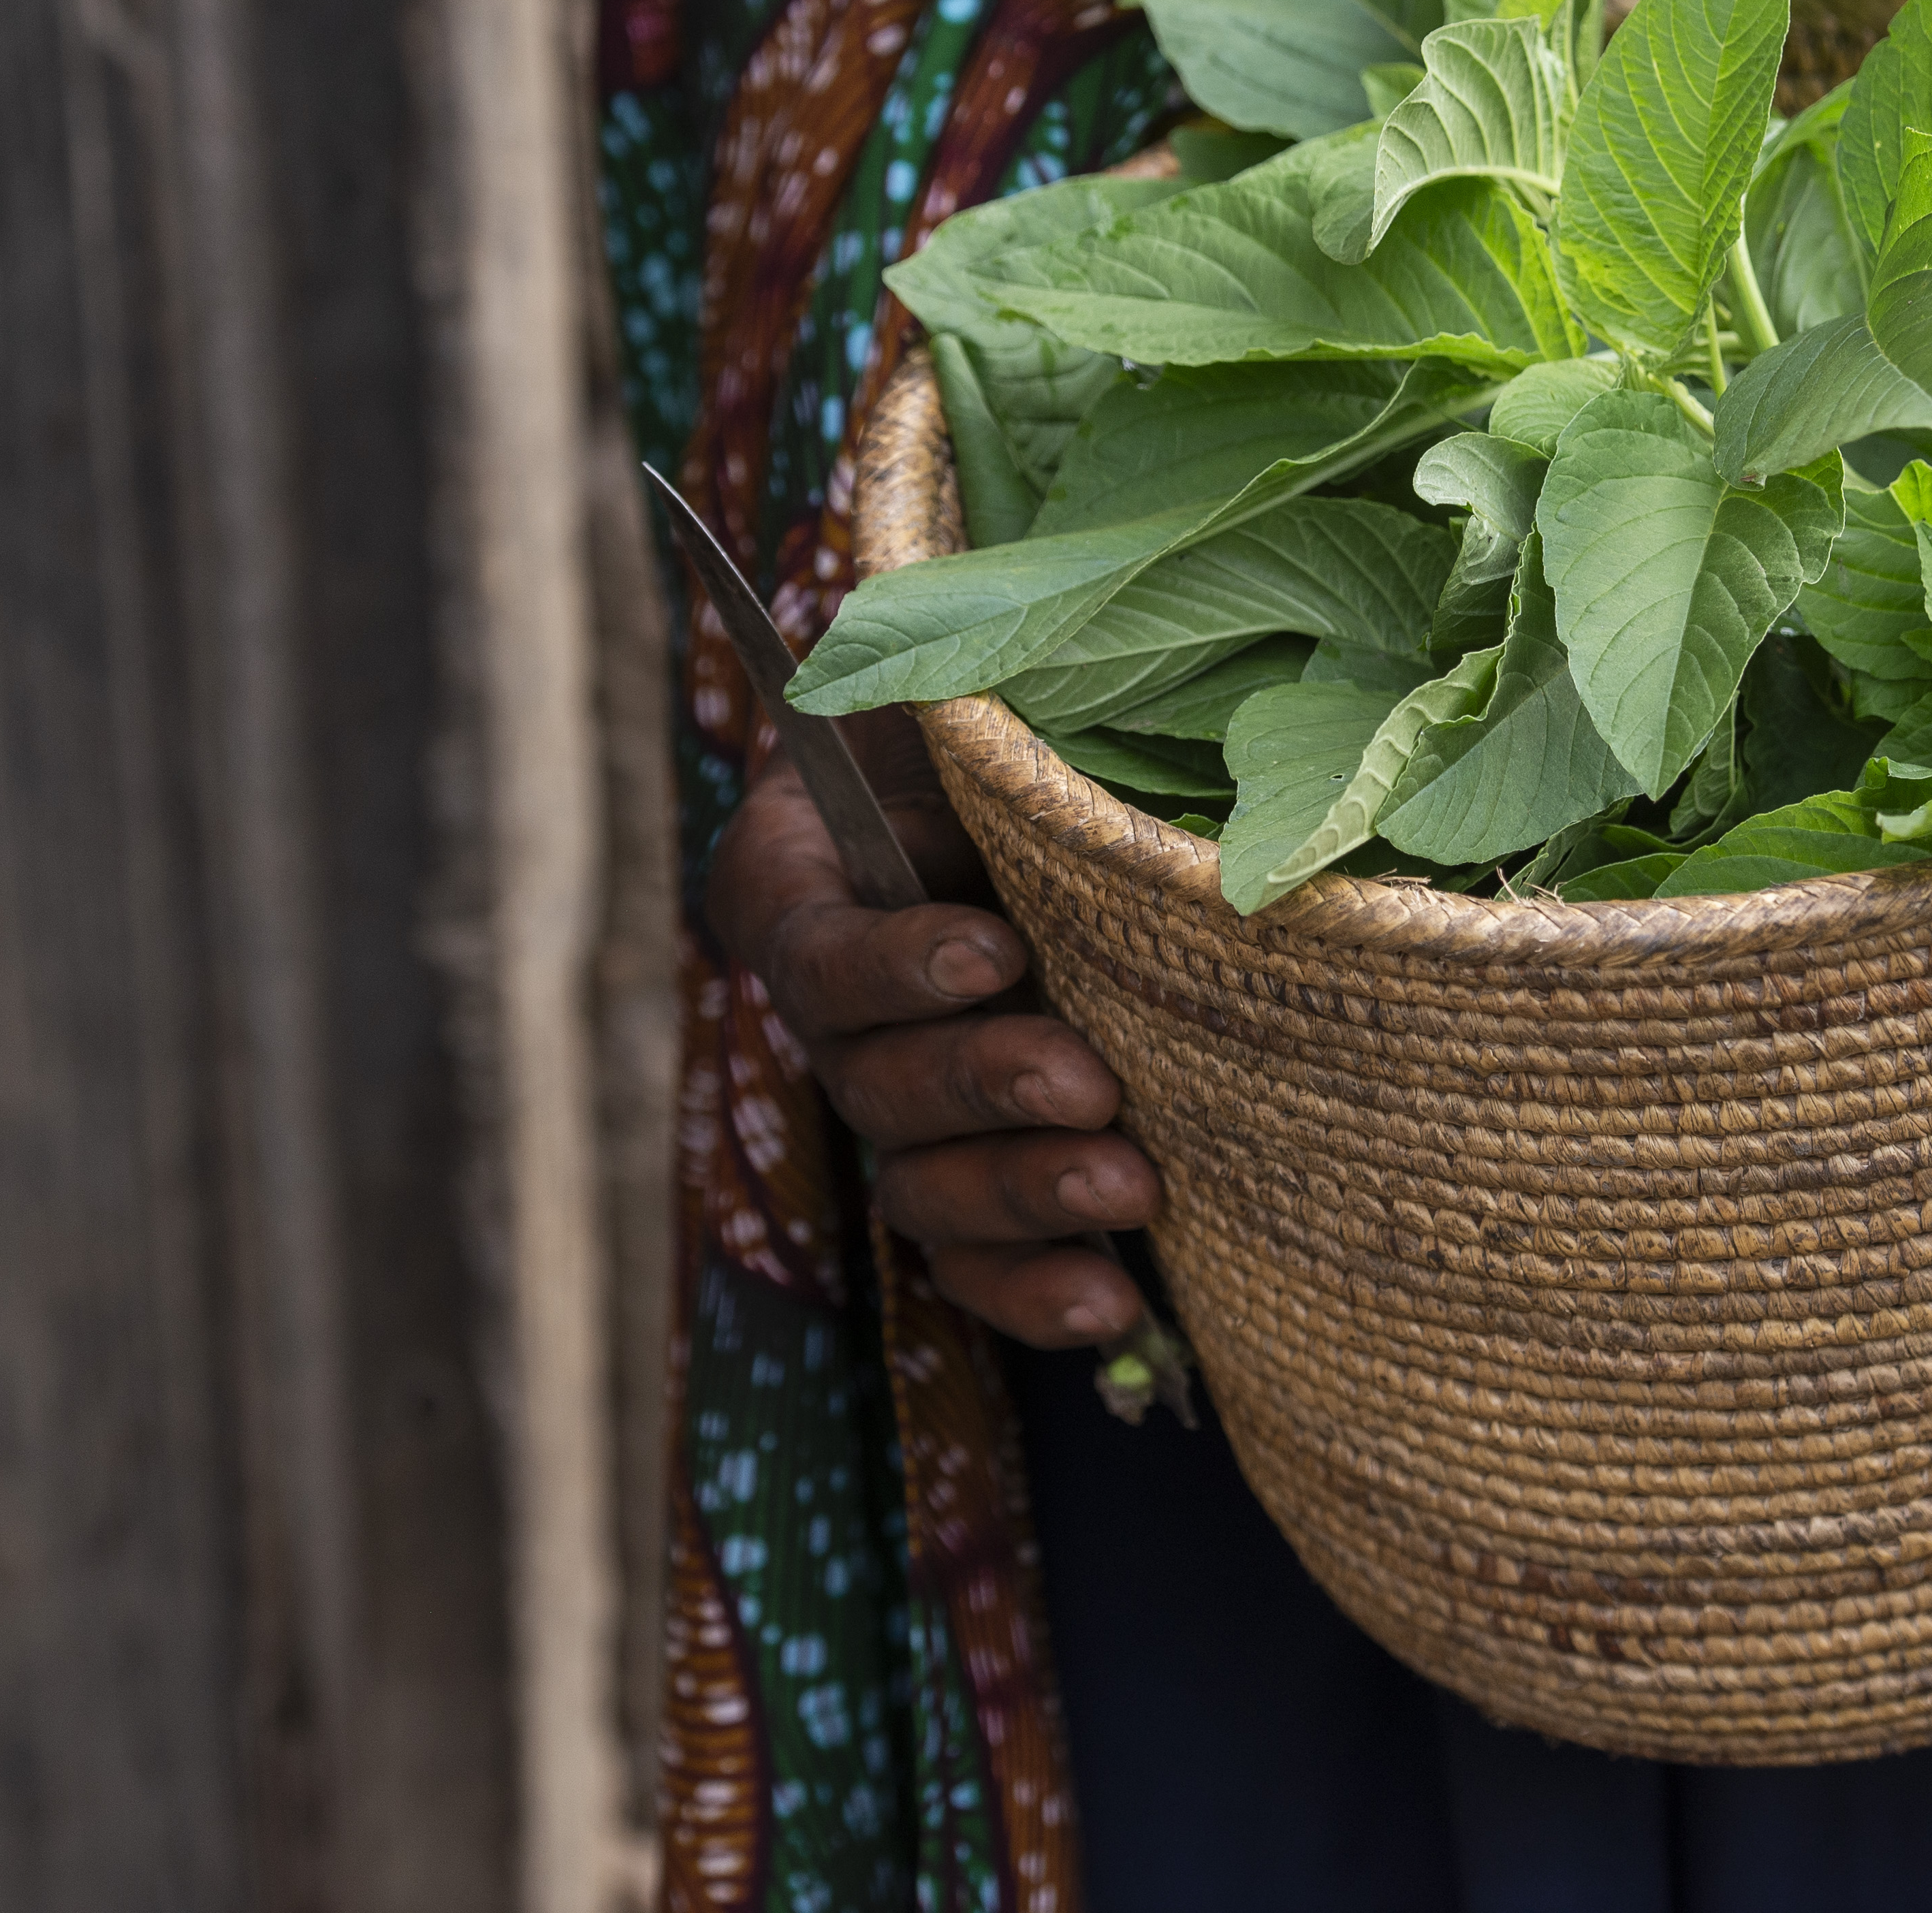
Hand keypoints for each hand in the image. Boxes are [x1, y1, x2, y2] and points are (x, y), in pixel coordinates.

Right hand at [704, 712, 1159, 1347]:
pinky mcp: (976, 1177)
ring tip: (1130, 1190)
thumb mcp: (953, 680)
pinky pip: (975, 1262)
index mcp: (801, 890)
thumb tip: (950, 629)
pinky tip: (1117, 1302)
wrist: (1033, 794)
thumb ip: (941, 677)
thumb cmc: (990, 717)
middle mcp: (838, 1017)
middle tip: (1089, 1083)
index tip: (994, 948)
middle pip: (875, 1087)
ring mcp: (904, 1111)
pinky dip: (1035, 1293)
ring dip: (1022, 1196)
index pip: (819, 953)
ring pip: (922, 1188)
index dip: (896, 967)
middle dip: (983, 1087)